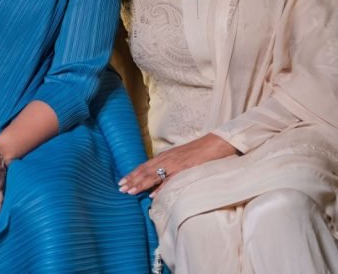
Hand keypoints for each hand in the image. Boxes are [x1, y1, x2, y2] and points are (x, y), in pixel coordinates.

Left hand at [118, 133, 237, 197]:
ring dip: (141, 183)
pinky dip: (161, 187)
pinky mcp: (186, 168)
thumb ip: (169, 170)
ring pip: (154, 174)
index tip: (122, 182)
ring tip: (130, 191)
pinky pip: (171, 179)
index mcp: (166, 157)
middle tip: (120, 188)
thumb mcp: (180, 160)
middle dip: (132, 180)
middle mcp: (167, 159)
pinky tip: (153, 194)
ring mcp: (176, 163)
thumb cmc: (200, 153)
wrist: (217, 143)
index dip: (133, 174)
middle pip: (146, 170)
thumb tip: (156, 187)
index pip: (145, 166)